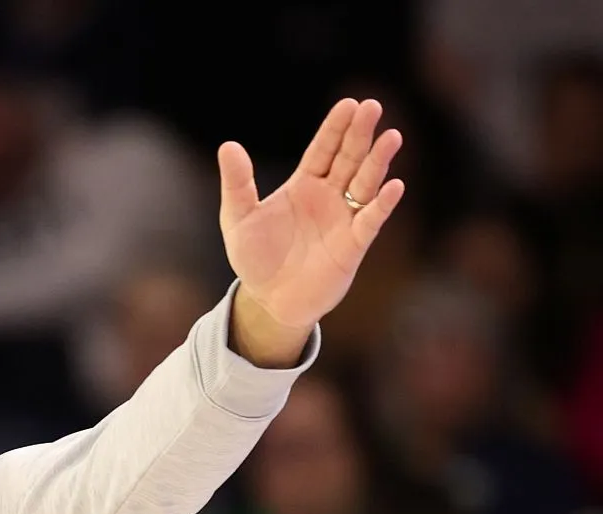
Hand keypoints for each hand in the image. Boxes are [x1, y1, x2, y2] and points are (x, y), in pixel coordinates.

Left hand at [219, 99, 404, 363]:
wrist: (269, 301)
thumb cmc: (255, 258)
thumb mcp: (238, 218)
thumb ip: (237, 184)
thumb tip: (228, 146)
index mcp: (304, 185)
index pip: (323, 149)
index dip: (335, 128)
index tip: (349, 104)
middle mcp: (329, 197)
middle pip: (348, 158)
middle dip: (360, 134)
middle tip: (372, 106)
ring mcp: (344, 219)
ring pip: (366, 183)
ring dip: (379, 161)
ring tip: (392, 136)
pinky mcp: (353, 245)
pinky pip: (371, 221)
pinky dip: (382, 205)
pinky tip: (394, 187)